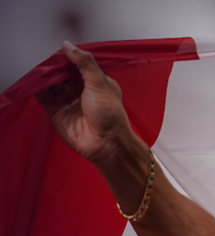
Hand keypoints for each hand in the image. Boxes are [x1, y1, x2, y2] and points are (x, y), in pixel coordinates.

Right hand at [36, 41, 132, 165]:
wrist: (106, 144)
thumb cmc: (110, 115)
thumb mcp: (100, 83)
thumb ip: (85, 63)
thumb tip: (68, 46)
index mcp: (96, 82)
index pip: (78, 65)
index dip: (69, 58)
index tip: (61, 52)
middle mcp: (80, 91)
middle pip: (62, 73)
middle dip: (55, 67)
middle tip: (50, 62)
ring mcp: (67, 101)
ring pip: (51, 83)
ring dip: (45, 76)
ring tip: (43, 71)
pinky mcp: (56, 111)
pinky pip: (43, 96)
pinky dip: (38, 87)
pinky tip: (37, 81)